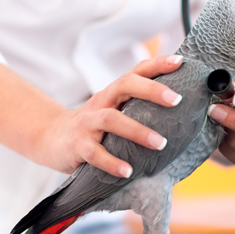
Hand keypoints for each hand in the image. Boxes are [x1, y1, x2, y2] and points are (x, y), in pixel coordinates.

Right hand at [43, 55, 182, 175]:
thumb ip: (140, 107)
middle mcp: (102, 101)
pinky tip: (128, 171)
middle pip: (125, 85)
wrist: (53, 137)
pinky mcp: (78, 145)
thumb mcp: (115, 109)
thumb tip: (181, 111)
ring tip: (160, 144)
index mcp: (114, 92)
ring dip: (137, 131)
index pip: (137, 71)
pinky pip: (95, 153)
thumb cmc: (95, 124)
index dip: (158, 64)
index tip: (181, 62)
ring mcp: (88, 123)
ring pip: (112, 119)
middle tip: (176, 101)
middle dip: (152, 90)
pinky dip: (112, 162)